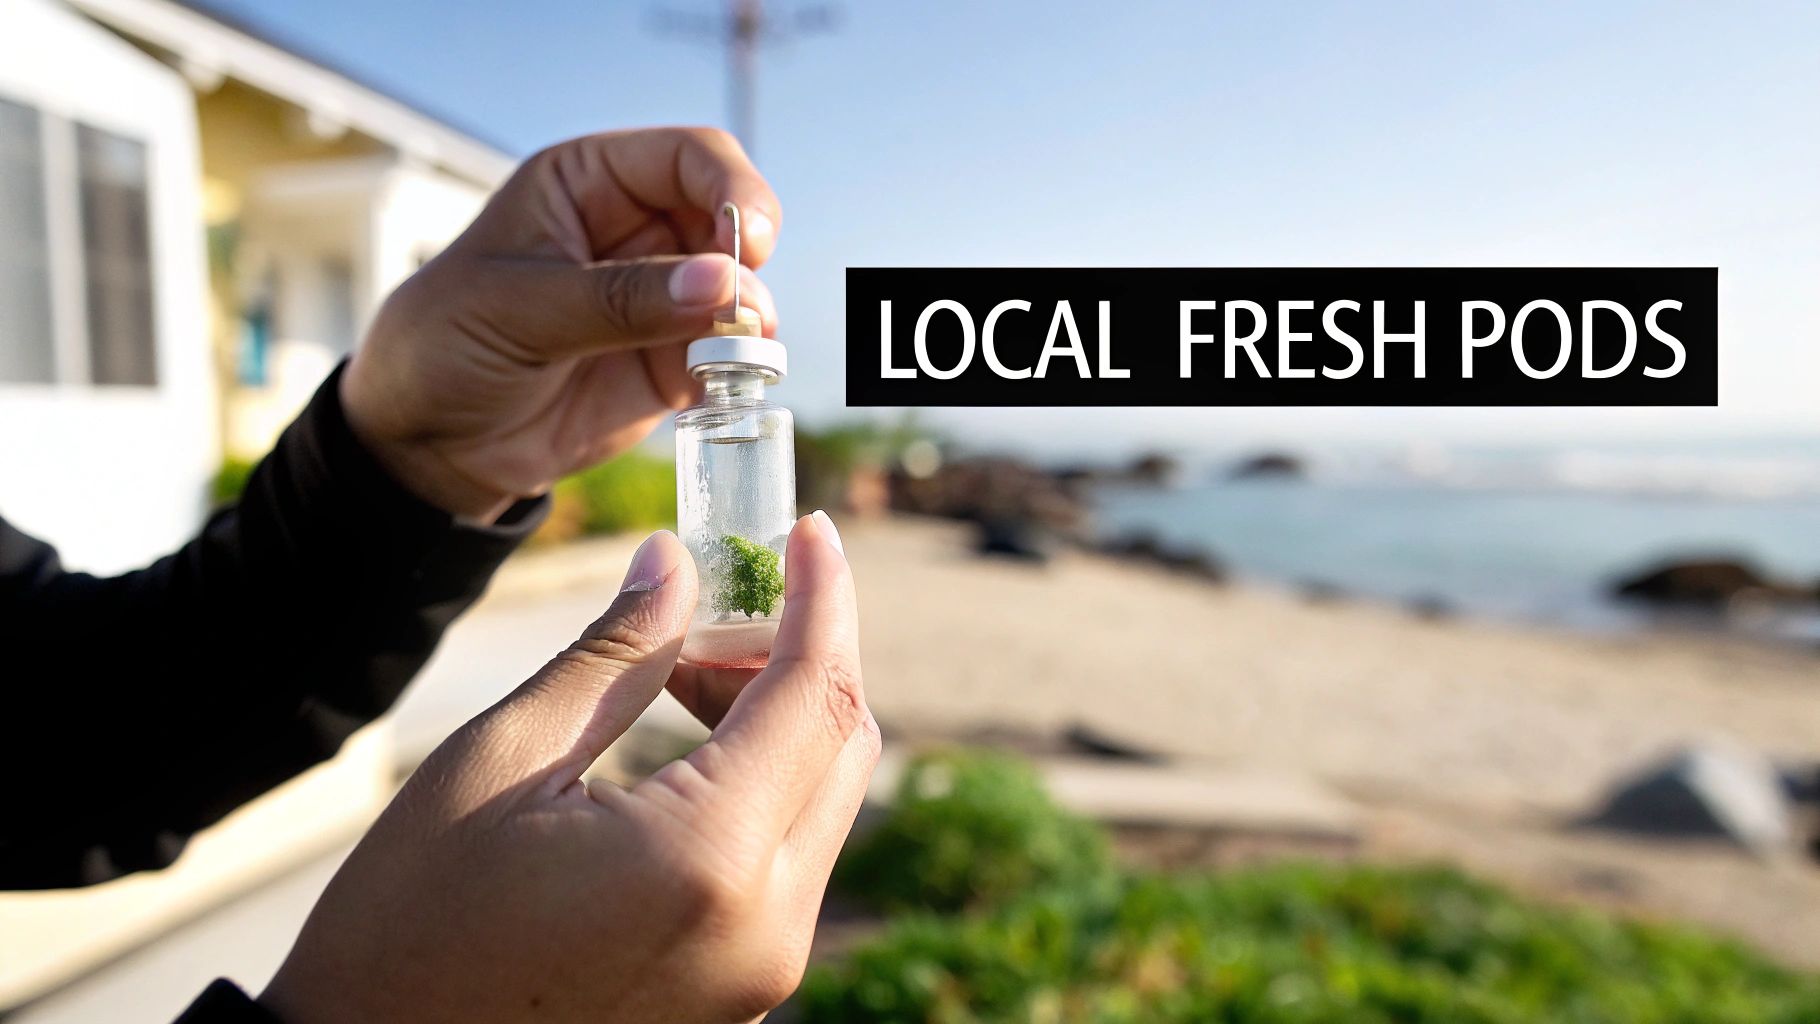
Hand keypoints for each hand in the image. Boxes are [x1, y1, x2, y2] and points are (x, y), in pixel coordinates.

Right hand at [260, 513, 874, 1021]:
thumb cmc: (406, 925)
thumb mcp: (499, 761)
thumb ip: (613, 656)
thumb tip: (676, 565)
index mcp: (708, 857)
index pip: (813, 692)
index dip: (823, 596)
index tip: (813, 528)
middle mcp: (765, 925)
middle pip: (842, 748)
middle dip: (803, 653)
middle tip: (720, 601)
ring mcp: (762, 972)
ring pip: (824, 804)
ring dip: (780, 720)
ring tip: (681, 675)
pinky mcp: (741, 994)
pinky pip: (789, 863)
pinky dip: (762, 787)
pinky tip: (688, 750)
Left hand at [340, 128, 783, 520]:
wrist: (429, 444)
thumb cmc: (445, 347)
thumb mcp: (517, 311)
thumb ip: (619, 297)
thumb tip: (722, 282)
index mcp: (588, 183)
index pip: (687, 158)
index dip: (731, 188)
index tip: (747, 241)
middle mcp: (635, 231)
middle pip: (730, 220)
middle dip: (747, 262)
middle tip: (743, 312)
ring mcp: (661, 297)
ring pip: (742, 289)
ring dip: (750, 321)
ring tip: (726, 358)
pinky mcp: (673, 361)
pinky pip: (733, 354)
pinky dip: (741, 369)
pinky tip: (718, 387)